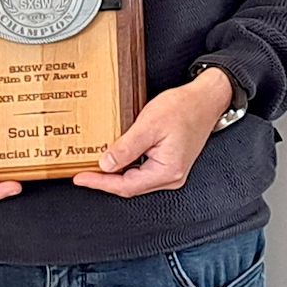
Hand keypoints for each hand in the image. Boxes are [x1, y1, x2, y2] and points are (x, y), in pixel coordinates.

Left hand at [71, 68, 230, 197]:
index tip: (80, 178)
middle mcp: (171, 177)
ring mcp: (171, 172)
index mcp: (167, 171)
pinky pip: (142, 171)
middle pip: (130, 186)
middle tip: (81, 173)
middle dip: (104, 181)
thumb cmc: (183, 108)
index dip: (101, 183)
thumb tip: (106, 165)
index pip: (126, 186)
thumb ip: (127, 147)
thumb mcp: (149, 125)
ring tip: (91, 167)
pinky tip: (112, 159)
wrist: (205, 100)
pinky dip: (125, 167)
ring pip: (135, 180)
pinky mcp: (168, 163)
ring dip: (114, 175)